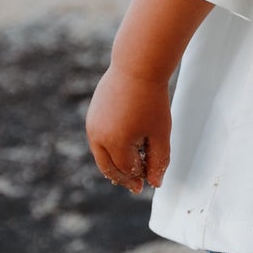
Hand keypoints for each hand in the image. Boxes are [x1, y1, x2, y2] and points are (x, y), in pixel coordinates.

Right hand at [86, 66, 171, 194]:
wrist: (137, 67)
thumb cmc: (152, 100)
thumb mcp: (160, 133)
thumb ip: (158, 161)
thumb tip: (155, 184)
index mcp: (115, 143)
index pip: (127, 170)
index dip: (139, 177)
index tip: (149, 182)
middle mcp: (98, 137)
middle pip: (109, 167)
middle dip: (123, 178)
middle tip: (136, 185)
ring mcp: (92, 125)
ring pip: (101, 155)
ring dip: (114, 164)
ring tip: (129, 169)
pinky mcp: (92, 115)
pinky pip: (98, 140)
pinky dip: (109, 149)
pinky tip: (123, 149)